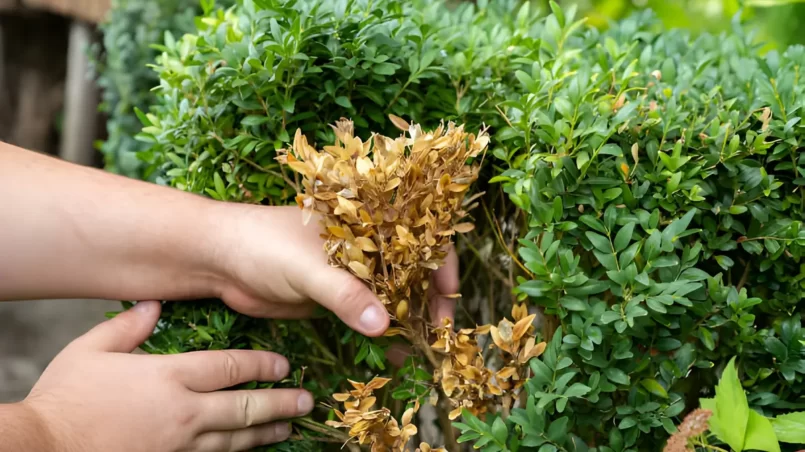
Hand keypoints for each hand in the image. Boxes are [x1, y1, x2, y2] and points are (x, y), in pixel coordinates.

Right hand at [22, 301, 312, 451]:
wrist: (44, 448)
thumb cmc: (65, 397)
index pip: (230, 368)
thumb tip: (154, 303)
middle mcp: (183, 411)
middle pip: (244, 407)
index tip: (285, 366)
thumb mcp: (91, 350)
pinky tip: (250, 451)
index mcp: (169, 376)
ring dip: (266, 432)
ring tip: (290, 427)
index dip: (262, 366)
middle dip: (280, 403)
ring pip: (234, 439)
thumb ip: (128, 327)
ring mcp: (179, 445)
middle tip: (307, 401)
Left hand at [211, 205, 456, 337]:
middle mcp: (366, 244)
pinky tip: (393, 352)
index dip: (441, 264)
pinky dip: (382, 332)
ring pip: (392, 294)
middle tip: (439, 333)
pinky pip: (368, 314)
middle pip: (411, 270)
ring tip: (424, 347)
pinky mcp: (335, 296)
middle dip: (428, 299)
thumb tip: (383, 325)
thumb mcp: (307, 267)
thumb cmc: (263, 244)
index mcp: (366, 221)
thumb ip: (344, 294)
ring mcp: (351, 271)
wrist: (219, 260)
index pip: (418, 236)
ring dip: (408, 319)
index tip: (448, 299)